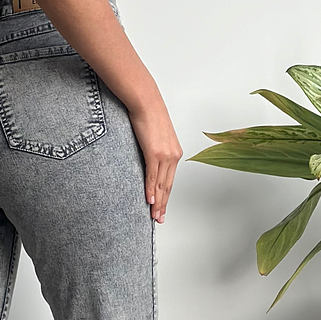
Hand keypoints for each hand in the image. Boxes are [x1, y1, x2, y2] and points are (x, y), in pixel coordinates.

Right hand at [128, 96, 181, 222]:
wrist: (145, 101)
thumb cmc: (149, 114)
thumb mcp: (155, 135)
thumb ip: (155, 149)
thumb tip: (148, 159)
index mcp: (174, 152)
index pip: (170, 180)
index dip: (166, 196)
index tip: (162, 207)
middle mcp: (173, 155)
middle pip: (167, 186)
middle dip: (163, 204)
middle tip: (159, 218)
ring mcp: (164, 155)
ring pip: (161, 184)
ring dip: (157, 202)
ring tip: (154, 215)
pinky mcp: (154, 153)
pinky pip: (153, 176)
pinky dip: (151, 190)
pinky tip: (150, 200)